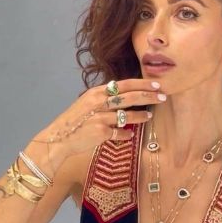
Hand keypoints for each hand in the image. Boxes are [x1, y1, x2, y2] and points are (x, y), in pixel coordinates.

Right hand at [30, 78, 165, 156]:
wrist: (59, 137)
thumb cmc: (74, 121)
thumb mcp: (86, 103)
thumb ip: (104, 98)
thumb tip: (124, 96)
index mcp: (97, 92)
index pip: (124, 84)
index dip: (142, 84)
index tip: (156, 85)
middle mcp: (99, 103)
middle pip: (130, 97)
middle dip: (149, 97)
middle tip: (162, 98)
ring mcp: (100, 118)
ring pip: (128, 116)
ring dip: (141, 116)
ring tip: (149, 116)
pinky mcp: (101, 133)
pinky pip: (120, 133)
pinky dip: (126, 135)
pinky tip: (130, 135)